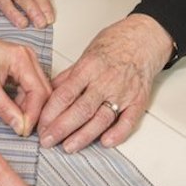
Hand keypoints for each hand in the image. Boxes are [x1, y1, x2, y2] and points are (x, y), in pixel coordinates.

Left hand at [0, 10, 51, 136]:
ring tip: (17, 122)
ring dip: (29, 108)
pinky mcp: (22, 66)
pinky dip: (24, 101)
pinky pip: (30, 88)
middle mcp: (29, 57)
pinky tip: (14, 111)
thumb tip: (20, 127)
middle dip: (35, 113)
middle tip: (23, 130)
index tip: (24, 131)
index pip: (38, 92)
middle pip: (43, 91)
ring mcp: (27, 61)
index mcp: (21, 58)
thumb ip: (4, 108)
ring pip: (38, 91)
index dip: (34, 115)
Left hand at [37, 14, 173, 152]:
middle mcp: (105, 81)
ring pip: (101, 119)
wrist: (145, 37)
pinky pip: (128, 121)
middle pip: (80, 110)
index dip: (50, 113)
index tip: (40, 126)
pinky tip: (105, 142)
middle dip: (61, 128)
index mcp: (88, 67)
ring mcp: (123, 92)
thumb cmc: (115, 43)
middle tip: (47, 142)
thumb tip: (50, 93)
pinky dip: (118, 134)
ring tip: (68, 147)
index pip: (64, 94)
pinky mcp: (138, 100)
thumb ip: (69, 76)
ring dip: (84, 136)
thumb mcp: (86, 53)